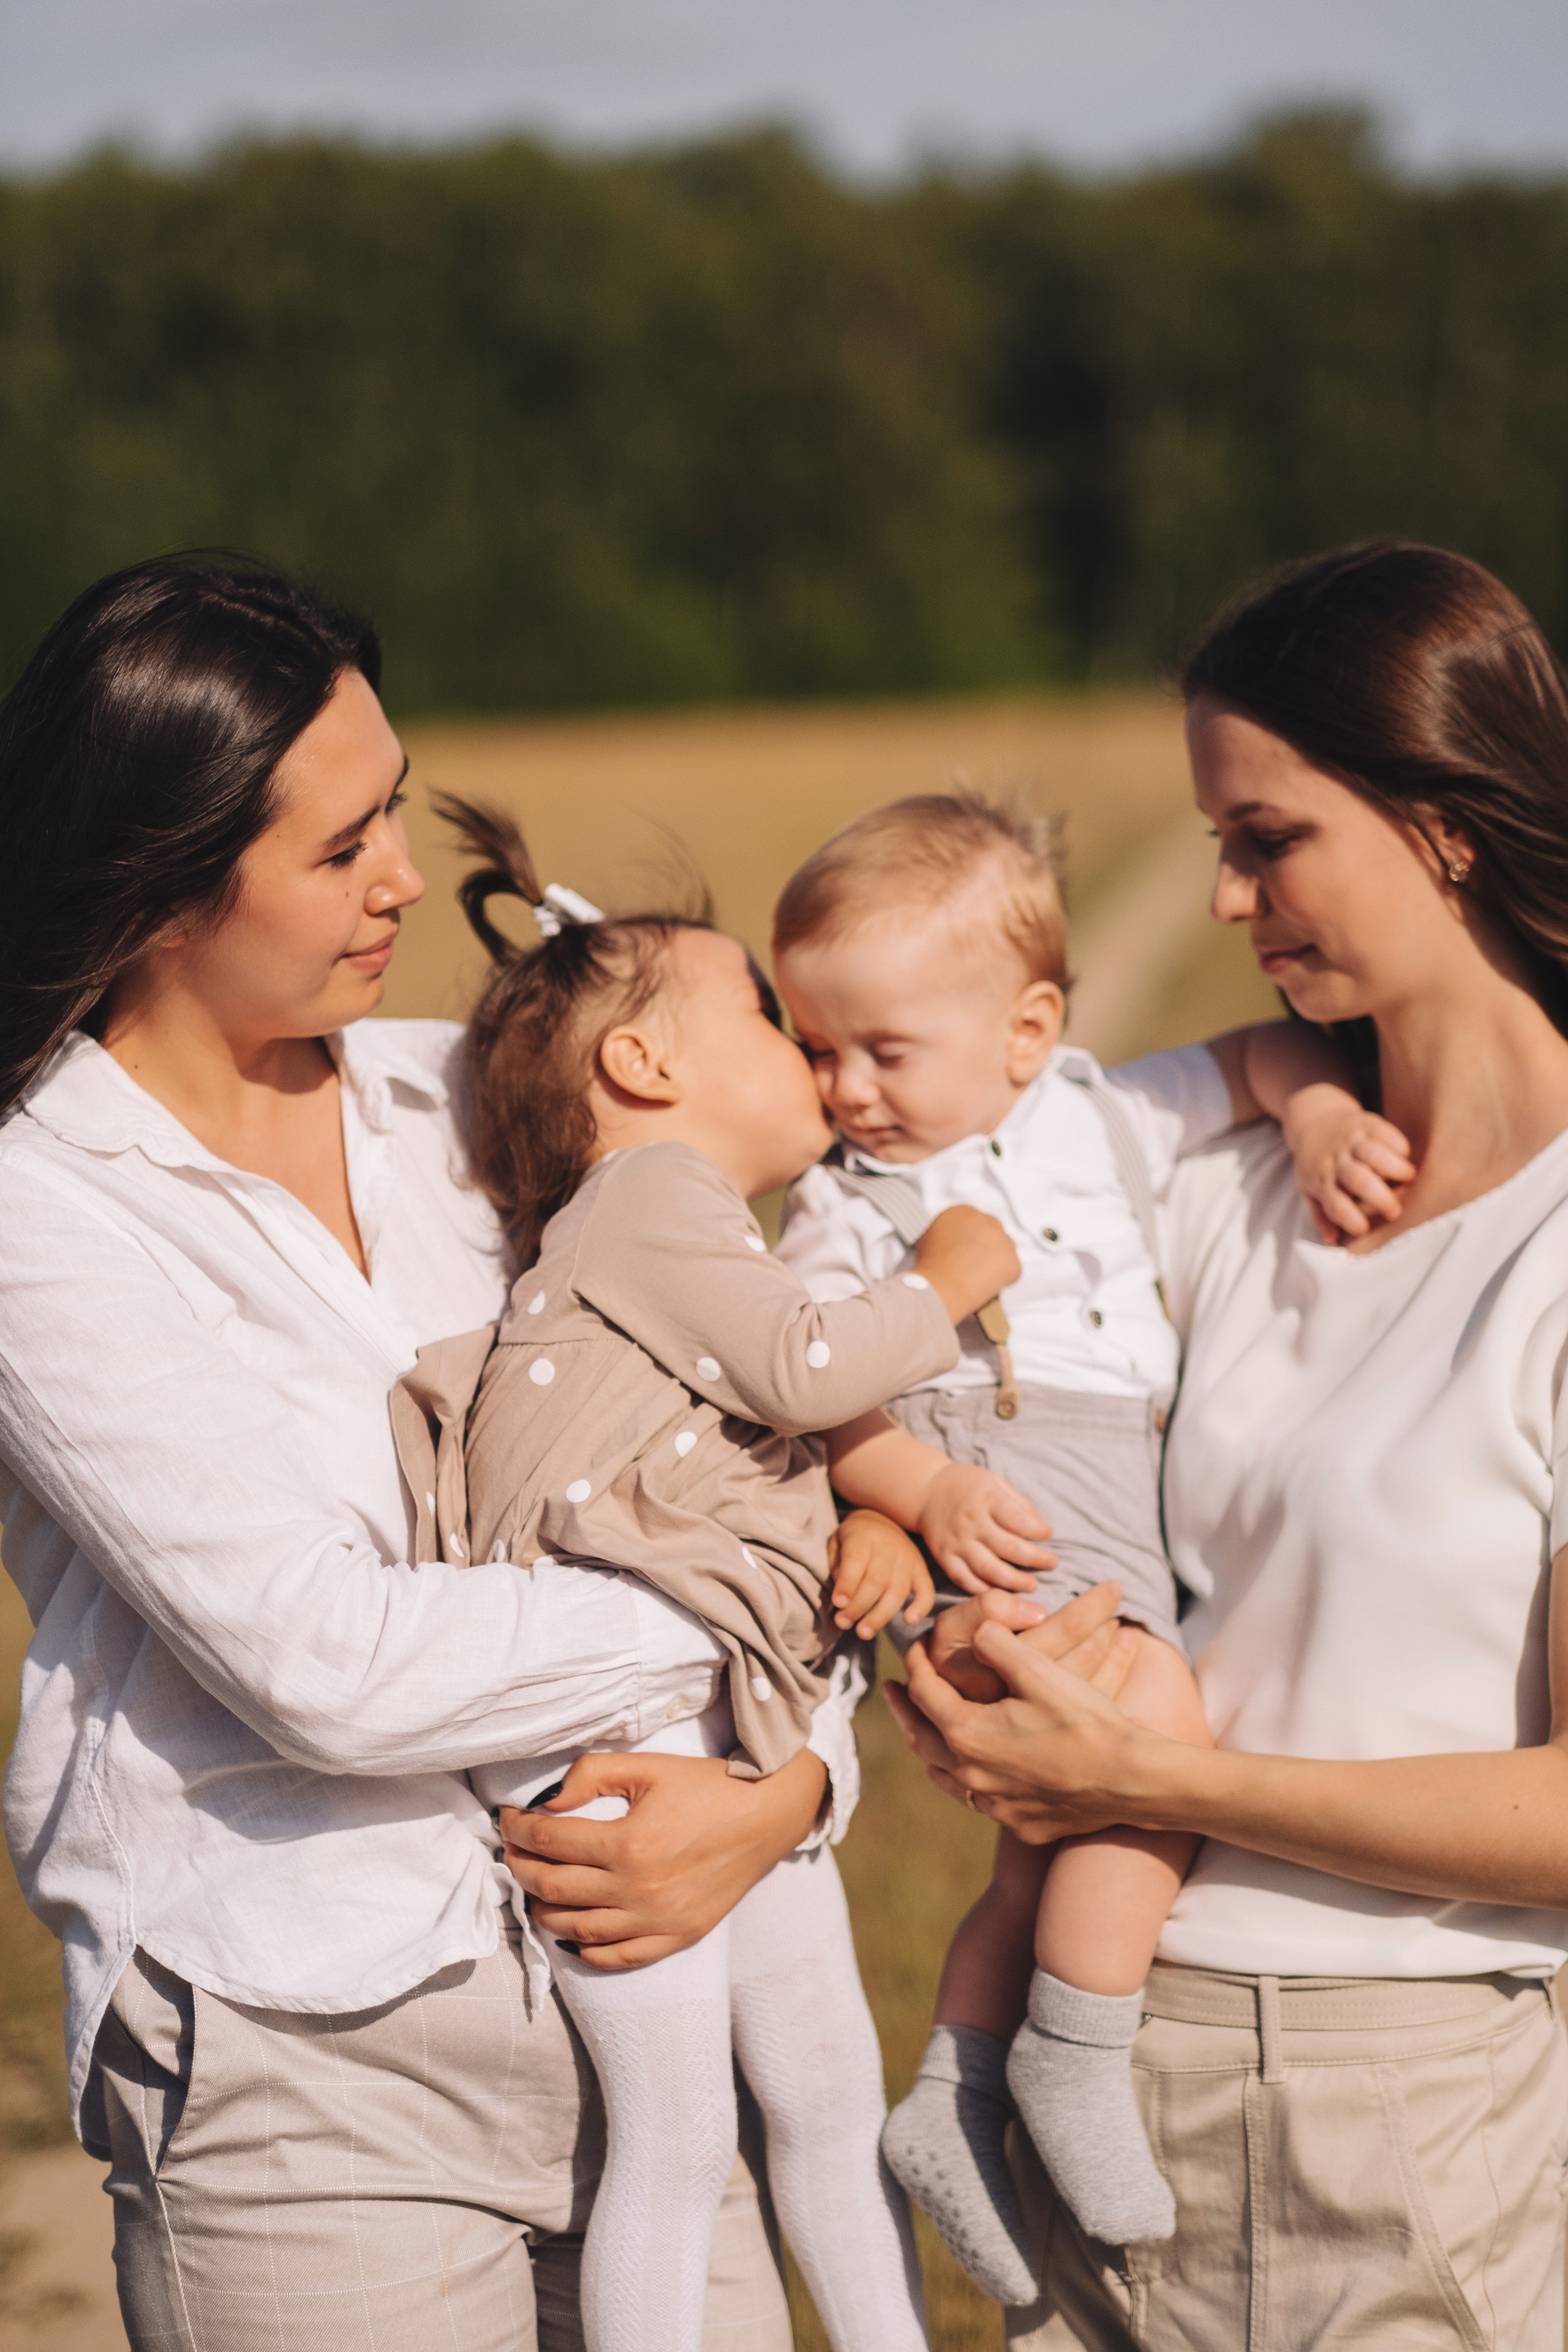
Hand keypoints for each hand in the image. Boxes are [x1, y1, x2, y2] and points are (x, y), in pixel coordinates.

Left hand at [500, 1745, 825, 1968]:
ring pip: (576, 1929)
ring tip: (536, 1887)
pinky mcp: (677, 1937)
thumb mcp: (648, 1766)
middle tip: (513, 1851)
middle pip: (553, 1888)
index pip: (550, 1842)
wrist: (769, 1815)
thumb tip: (546, 1802)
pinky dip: (585, 1949)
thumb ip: (591, 1775)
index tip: (508, 1819)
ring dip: (543, 1909)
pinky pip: (617, 1957)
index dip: (518, 1830)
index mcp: (628, 1844)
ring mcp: (658, 1920)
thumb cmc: (707, 1785)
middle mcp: (638, 1890)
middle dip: (521, 1868)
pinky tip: (571, 1931)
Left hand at [828, 1508, 934, 1637]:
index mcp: (864, 1537)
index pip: (857, 1560)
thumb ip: (836, 1564)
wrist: (884, 1519)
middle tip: (843, 1623)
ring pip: (897, 1590)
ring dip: (880, 1615)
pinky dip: (921, 1606)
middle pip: (877, 1580)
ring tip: (863, 1632)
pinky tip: (910, 1620)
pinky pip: (926, 1589)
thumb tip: (842, 1594)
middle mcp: (889, 1547)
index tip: (838, 1604)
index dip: (848, 1584)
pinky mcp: (921, 1569)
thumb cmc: (855, 1537)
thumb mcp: (838, 1540)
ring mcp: (908, 1559)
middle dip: (859, 1606)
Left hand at [886, 1598, 1156, 1843]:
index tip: (916, 1646)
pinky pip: (977, 1801)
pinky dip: (964, 1779)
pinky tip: (975, 1770)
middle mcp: (971, 1776)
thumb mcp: (1038, 1670)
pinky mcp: (1019, 1823)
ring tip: (925, 1730)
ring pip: (944, 1777)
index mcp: (967, 1735)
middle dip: (905, 1710)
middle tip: (893, 1691)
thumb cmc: (1085, 1721)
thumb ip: (996, 1642)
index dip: (917, 1664)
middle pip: (921, 1738)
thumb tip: (973, 1631)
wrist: (1130, 1780)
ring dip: (930, 1748)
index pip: (925, 1693)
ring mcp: (995, 1806)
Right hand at [914, 1205, 1021, 1324]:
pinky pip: (1013, 1270)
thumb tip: (953, 1241)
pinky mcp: (1013, 1261)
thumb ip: (947, 1231)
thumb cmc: (930, 1267)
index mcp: (963, 1212)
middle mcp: (986, 1220)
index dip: (972, 1238)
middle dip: (987, 1246)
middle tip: (976, 1265)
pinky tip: (987, 1286)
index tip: (968, 1251)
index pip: (975, 1221)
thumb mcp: (929, 1237)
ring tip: (980, 1278)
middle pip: (993, 1231)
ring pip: (1006, 1249)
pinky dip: (1004, 1279)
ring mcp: (1003, 1240)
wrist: (941, 1286)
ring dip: (997, 1261)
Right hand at [917, 1460, 1054, 1592]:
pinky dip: (985, 1590)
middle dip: (1035, 1559)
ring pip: (988, 1569)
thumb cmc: (967, 1485)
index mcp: (985, 1499)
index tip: (1049, 1534)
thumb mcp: (995, 1482)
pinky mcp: (944, 1557)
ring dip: (1014, 1581)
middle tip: (1052, 1563)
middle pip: (1007, 1547)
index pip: (1017, 1519)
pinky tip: (1002, 1593)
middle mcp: (970, 1522)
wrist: (925, 1490)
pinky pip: (965, 1579)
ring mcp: (956, 1542)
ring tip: (1032, 1585)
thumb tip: (1041, 1527)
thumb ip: (1018, 1503)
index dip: (1038, 1530)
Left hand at [1282, 1084, 1414, 1242]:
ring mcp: (1351, 1141)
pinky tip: (1403, 1156)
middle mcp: (1336, 1161)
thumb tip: (1331, 1241)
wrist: (1314, 1120)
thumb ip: (1320, 1216)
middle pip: (1359, 1180)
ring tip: (1408, 1178)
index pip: (1335, 1204)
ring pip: (1375, 1154)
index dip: (1350, 1219)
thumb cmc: (1316, 1163)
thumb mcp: (1308, 1189)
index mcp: (1322, 1181)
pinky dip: (1399, 1146)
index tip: (1364, 1229)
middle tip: (1394, 1211)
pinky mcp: (1366, 1123)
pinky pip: (1386, 1133)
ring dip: (1396, 1169)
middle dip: (1381, 1198)